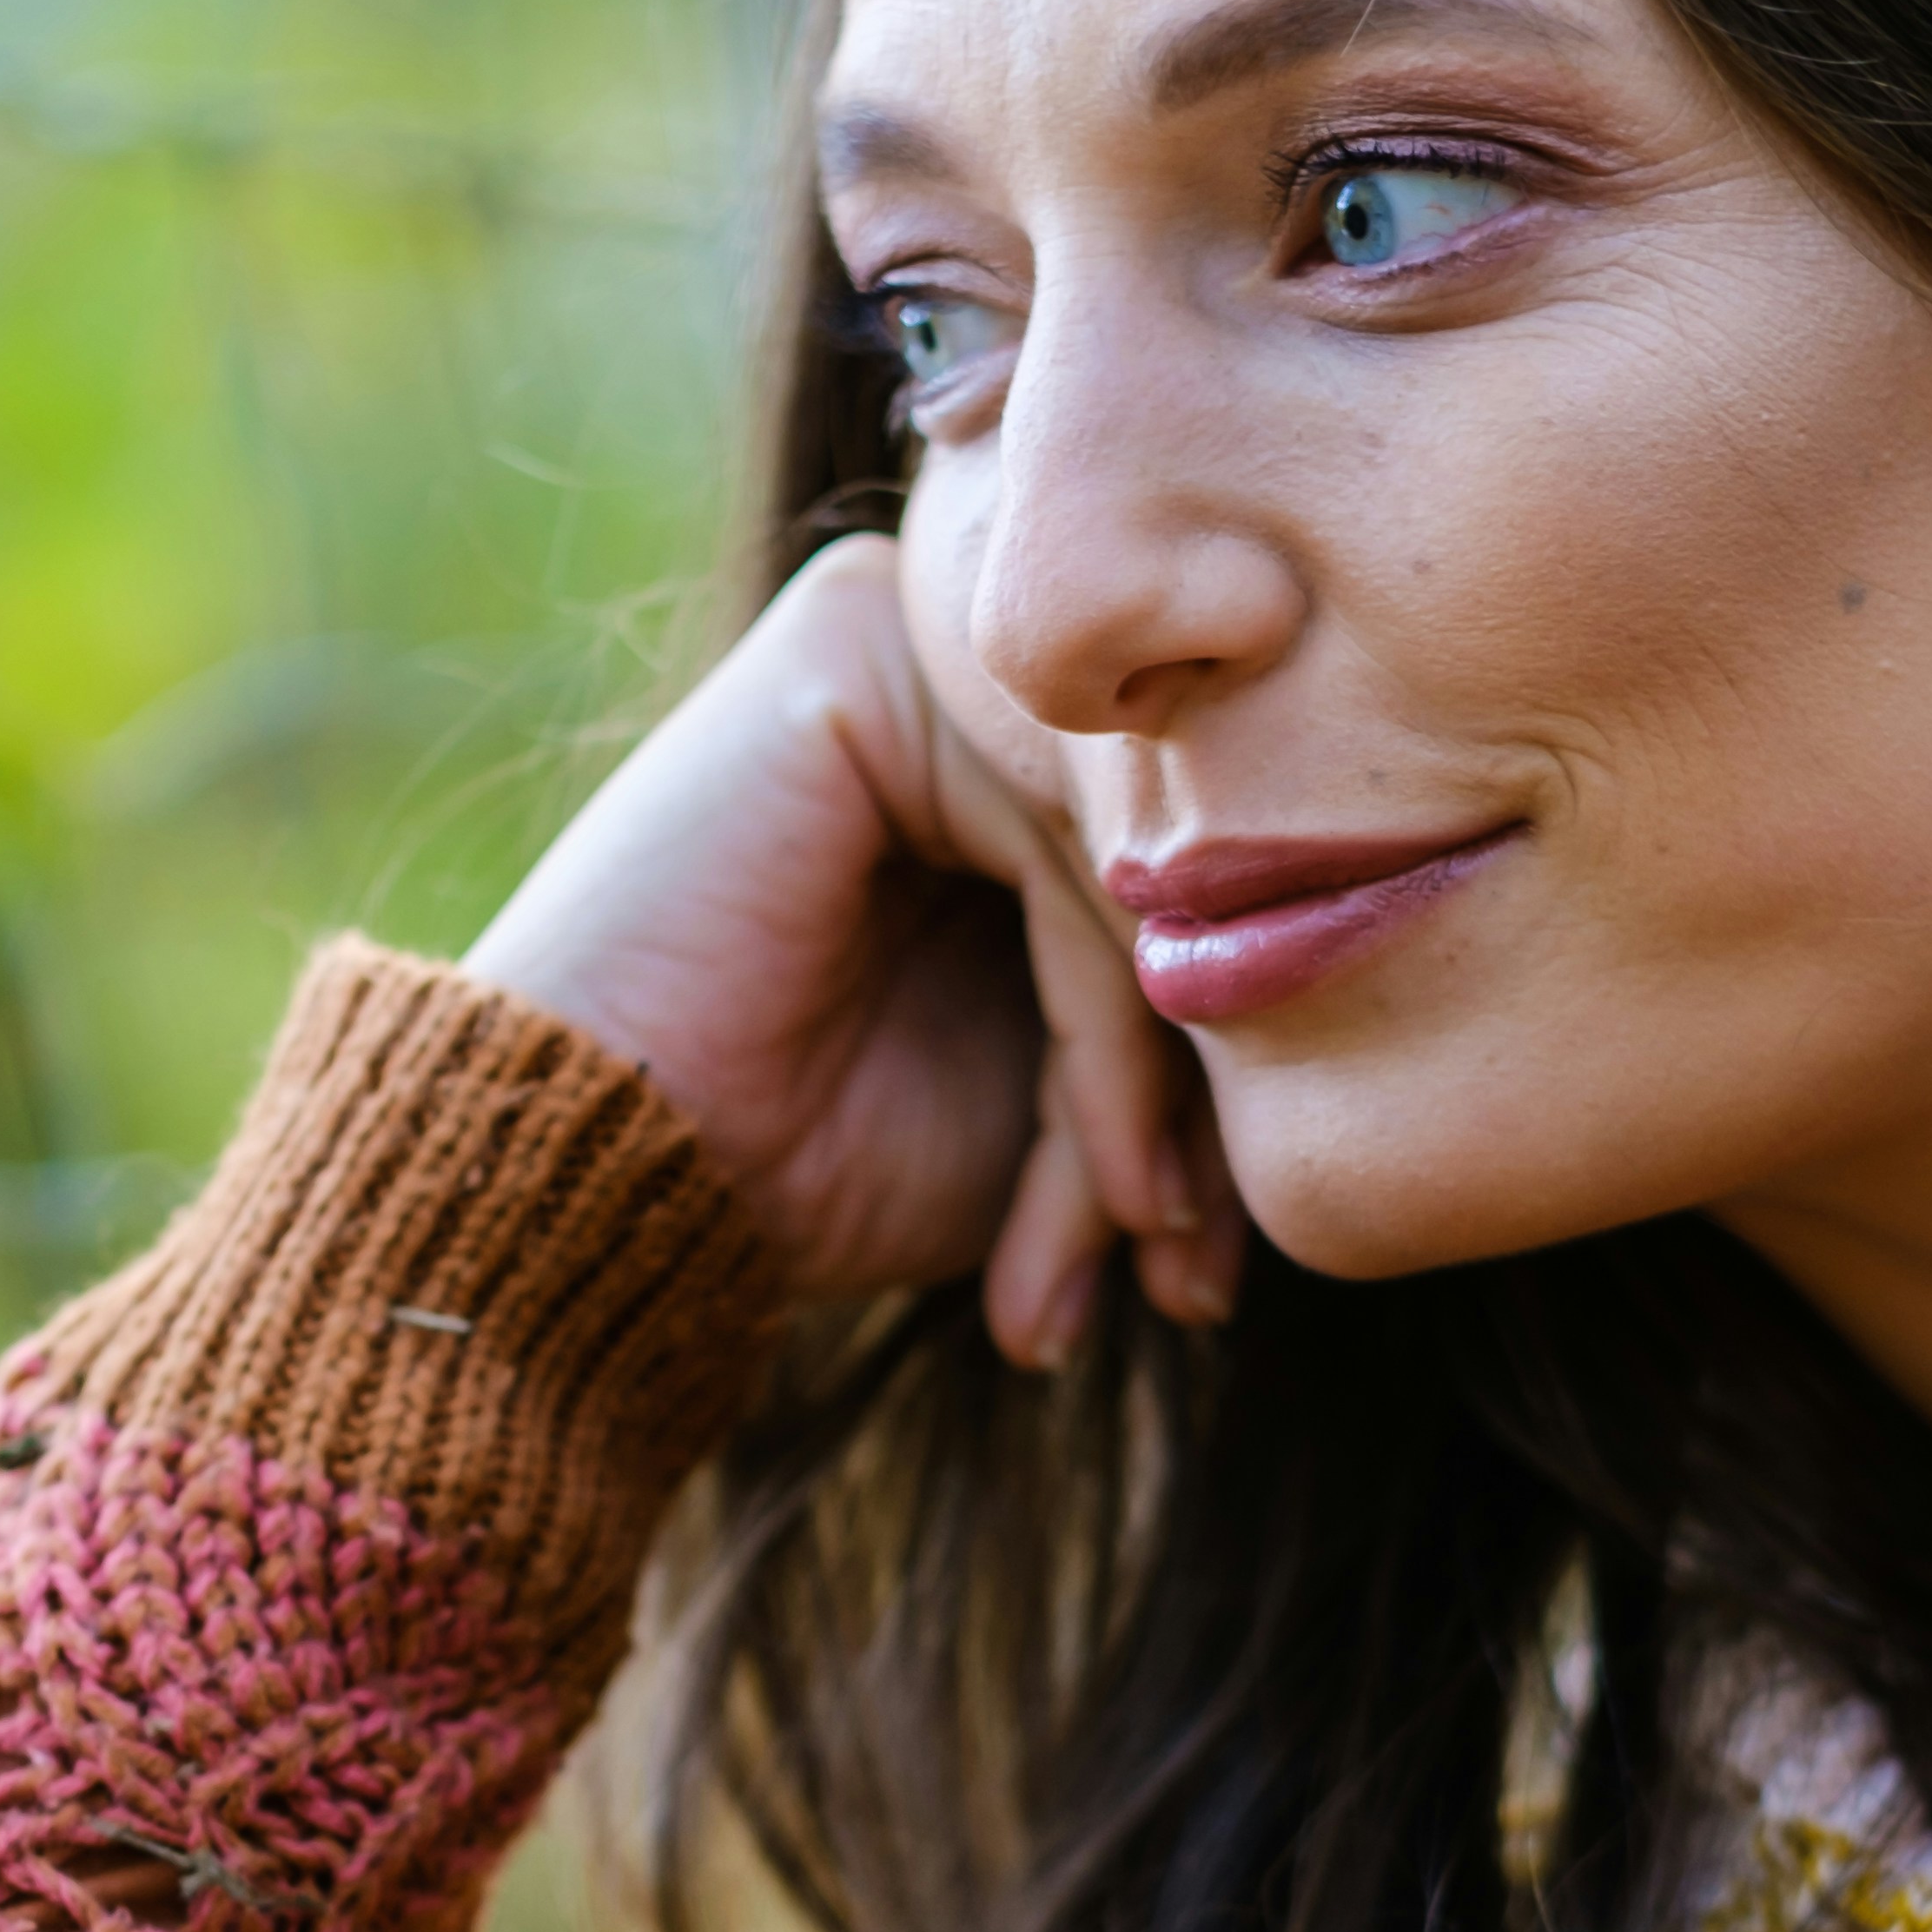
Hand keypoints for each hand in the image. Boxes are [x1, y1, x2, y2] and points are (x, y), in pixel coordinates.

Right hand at [465, 537, 1239, 1359]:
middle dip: (1185, 1114)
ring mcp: (907, 643)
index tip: (1203, 1281)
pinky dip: (1109, 1045)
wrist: (585, 1187)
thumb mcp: (1036, 1114)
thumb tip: (1346, 1078)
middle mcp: (958, 673)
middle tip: (1185, 1288)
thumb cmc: (789, 1168)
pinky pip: (1068, 860)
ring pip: (1135, 878)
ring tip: (1124, 1258)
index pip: (1175, 890)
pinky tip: (1104, 1192)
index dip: (1204, 1094)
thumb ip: (1163, 1043)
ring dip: (1145, 1109)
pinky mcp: (859, 659)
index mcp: (993, 758)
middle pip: (1165, 877)